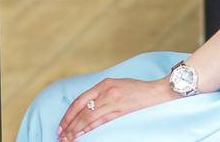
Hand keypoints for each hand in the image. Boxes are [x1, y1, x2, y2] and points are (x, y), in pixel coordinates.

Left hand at [57, 77, 178, 139]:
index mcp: (104, 84)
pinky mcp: (122, 113)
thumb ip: (101, 93)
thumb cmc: (137, 89)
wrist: (158, 92)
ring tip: (69, 139)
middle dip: (70, 125)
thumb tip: (84, 109)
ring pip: (91, 119)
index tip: (61, 125)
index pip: (80, 100)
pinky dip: (91, 130)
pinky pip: (103, 123)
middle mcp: (107, 92)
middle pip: (83, 112)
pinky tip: (83, 135)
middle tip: (61, 136)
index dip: (69, 114)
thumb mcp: (116, 84)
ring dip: (78, 130)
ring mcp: (115, 103)